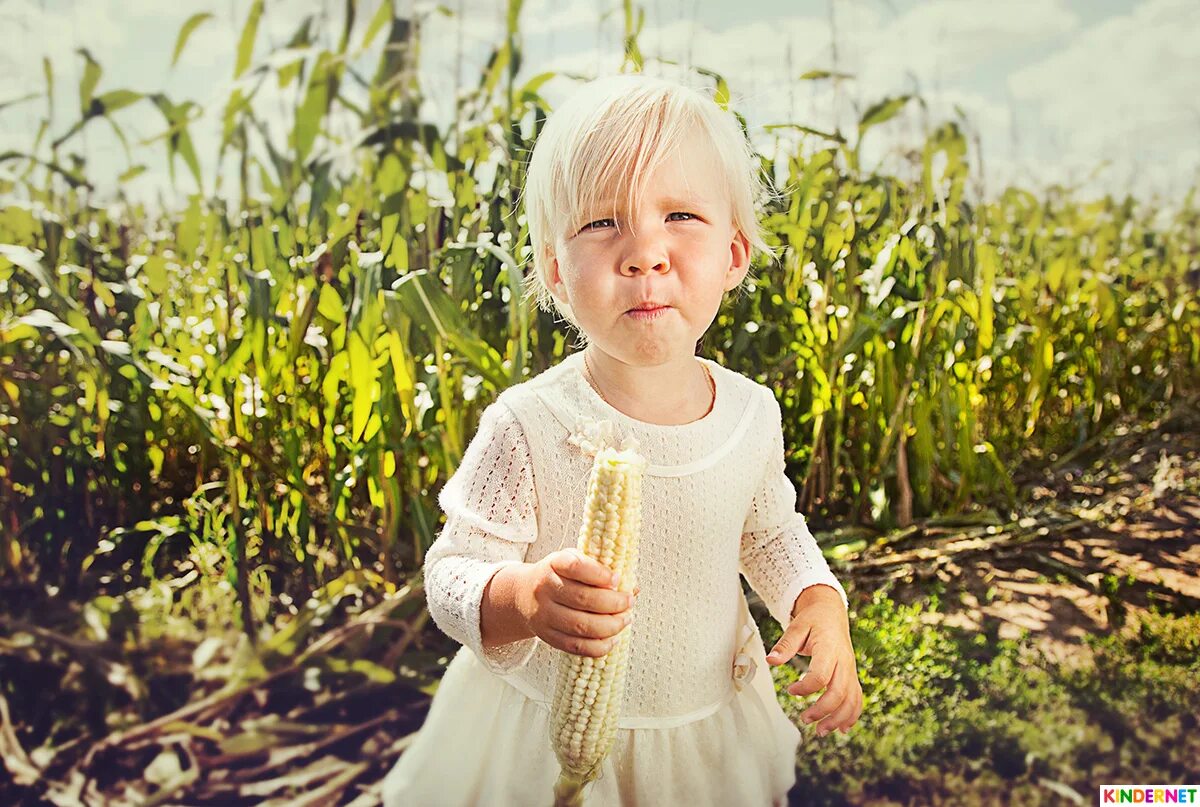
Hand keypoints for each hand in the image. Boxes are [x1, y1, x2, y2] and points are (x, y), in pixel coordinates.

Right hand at [519, 548, 639, 658]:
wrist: (523, 595)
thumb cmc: (558, 576)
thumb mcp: (573, 561)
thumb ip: (600, 570)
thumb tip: (633, 587)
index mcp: (554, 564)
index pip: (576, 566)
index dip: (600, 574)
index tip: (617, 579)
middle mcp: (545, 589)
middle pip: (583, 599)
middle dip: (613, 603)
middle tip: (629, 602)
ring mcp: (545, 615)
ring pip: (581, 626)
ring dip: (610, 626)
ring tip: (625, 619)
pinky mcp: (548, 636)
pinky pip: (576, 647)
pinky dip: (599, 646)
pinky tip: (612, 639)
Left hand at [766, 584, 861, 737]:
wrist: (831, 612)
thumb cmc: (813, 619)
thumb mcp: (796, 626)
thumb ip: (785, 645)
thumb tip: (770, 661)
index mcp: (829, 649)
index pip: (821, 675)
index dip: (805, 688)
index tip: (791, 690)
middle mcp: (844, 661)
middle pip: (839, 692)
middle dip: (823, 711)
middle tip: (805, 719)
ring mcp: (850, 670)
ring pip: (851, 699)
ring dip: (838, 719)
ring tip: (821, 731)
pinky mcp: (852, 675)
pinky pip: (857, 697)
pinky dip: (852, 714)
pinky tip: (842, 729)